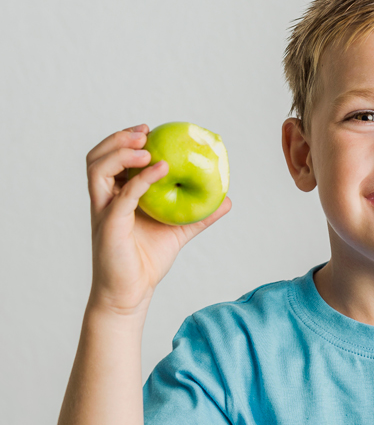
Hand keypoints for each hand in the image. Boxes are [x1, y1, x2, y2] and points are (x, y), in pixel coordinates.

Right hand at [86, 124, 231, 313]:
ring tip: (147, 148)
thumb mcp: (178, 231)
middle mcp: (105, 200)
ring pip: (97, 170)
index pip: (110, 159)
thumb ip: (199, 214)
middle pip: (96, 158)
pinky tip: (161, 169)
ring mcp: (104, 212)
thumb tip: (227, 200)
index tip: (149, 130)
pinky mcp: (110, 225)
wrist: (131, 293)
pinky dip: (141, 179)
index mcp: (115, 196)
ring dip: (121, 153)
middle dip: (118, 139)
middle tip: (146, 132)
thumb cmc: (146, 261)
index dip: (125, 140)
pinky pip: (123, 196)